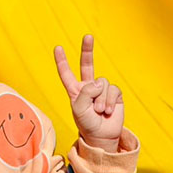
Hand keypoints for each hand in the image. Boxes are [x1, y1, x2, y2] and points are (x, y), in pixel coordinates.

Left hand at [54, 35, 123, 152]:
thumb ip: (85, 92)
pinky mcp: (114, 94)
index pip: (67, 73)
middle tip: (88, 36)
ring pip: (102, 83)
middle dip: (87, 50)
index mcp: (75, 91)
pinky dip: (109, 101)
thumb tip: (98, 82)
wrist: (102, 136)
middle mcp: (88, 87)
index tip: (58, 48)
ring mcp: (102, 90)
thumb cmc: (87, 124)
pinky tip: (107, 111)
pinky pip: (112, 89)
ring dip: (100, 99)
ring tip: (99, 111)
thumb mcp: (79, 109)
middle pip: (87, 64)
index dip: (62, 61)